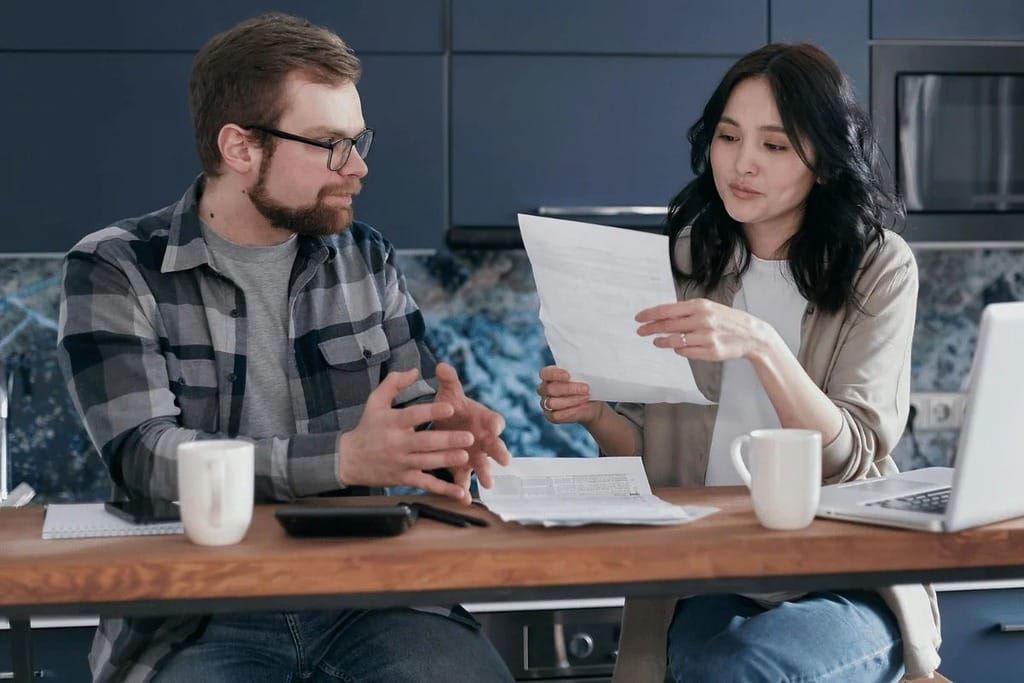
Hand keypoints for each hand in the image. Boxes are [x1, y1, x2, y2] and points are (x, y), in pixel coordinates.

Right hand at [337, 368, 474, 500]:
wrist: (348, 459)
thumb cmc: (366, 427)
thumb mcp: (375, 401)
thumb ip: (394, 383)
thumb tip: (415, 371)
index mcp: (392, 422)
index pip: (414, 416)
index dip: (432, 412)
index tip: (450, 408)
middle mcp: (397, 443)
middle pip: (425, 442)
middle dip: (448, 440)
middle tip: (469, 437)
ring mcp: (401, 462)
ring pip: (427, 462)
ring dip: (447, 460)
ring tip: (465, 456)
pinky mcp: (404, 478)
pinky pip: (426, 484)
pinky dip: (443, 489)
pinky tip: (459, 492)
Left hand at [430, 362, 511, 501]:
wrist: (444, 424)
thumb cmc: (452, 407)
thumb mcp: (449, 392)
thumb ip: (448, 380)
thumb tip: (442, 366)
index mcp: (484, 418)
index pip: (494, 419)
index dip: (495, 423)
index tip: (495, 426)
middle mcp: (484, 438)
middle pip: (496, 445)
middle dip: (499, 451)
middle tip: (504, 459)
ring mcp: (476, 454)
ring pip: (483, 465)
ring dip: (486, 473)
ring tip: (488, 484)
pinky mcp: (463, 468)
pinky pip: (466, 479)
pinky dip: (465, 489)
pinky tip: (464, 498)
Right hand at [537, 365, 603, 425]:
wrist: (591, 404)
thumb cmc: (585, 386)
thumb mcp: (584, 377)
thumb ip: (580, 374)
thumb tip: (585, 372)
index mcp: (549, 376)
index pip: (545, 373)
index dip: (555, 374)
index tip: (568, 376)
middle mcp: (544, 389)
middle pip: (550, 389)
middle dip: (569, 389)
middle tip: (586, 388)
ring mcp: (545, 403)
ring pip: (552, 403)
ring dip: (571, 400)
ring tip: (586, 397)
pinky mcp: (551, 416)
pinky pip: (556, 415)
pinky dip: (570, 411)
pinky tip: (581, 407)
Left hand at [635, 298, 773, 361]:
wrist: (752, 335)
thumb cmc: (727, 320)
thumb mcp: (708, 308)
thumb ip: (686, 311)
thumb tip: (662, 316)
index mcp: (700, 306)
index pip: (667, 310)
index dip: (650, 314)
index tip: (638, 318)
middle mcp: (702, 320)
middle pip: (667, 325)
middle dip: (650, 329)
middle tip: (641, 331)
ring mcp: (707, 337)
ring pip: (675, 341)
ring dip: (662, 342)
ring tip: (657, 341)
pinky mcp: (711, 352)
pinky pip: (686, 352)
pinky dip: (679, 350)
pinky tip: (677, 348)